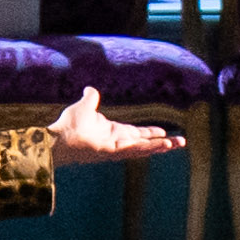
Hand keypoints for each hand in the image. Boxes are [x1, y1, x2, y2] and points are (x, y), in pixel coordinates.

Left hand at [45, 88, 180, 165]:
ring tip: (177, 144)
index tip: (165, 132)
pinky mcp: (113, 151)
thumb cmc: (68, 125)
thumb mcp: (84, 106)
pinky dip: (149, 147)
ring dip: (160, 146)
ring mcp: (116, 148)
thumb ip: (90, 97)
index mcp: (113, 132)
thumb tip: (90, 89)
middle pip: (145, 142)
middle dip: (163, 143)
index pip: (137, 133)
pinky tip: (163, 144)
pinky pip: (134, 149)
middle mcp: (118, 142)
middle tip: (182, 142)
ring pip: (143, 147)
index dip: (151, 133)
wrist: (57, 136)